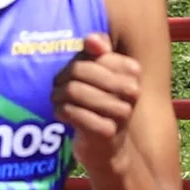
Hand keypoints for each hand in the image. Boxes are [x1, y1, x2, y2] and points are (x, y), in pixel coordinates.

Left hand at [52, 32, 140, 175]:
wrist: (107, 149)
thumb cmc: (101, 106)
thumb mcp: (101, 77)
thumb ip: (97, 52)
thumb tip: (91, 40)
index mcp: (132, 71)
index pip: (92, 54)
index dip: (73, 63)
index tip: (68, 75)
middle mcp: (131, 90)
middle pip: (79, 70)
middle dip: (62, 79)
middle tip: (57, 89)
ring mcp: (121, 111)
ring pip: (74, 90)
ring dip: (58, 96)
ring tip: (57, 101)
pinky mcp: (107, 131)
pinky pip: (73, 112)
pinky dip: (61, 111)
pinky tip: (61, 115)